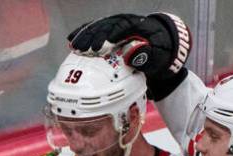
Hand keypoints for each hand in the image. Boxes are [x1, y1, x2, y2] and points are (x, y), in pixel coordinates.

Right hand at [68, 12, 190, 80]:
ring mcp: (116, 25)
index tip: (101, 46)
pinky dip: (82, 34)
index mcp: (139, 25)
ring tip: (74, 46)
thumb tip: (130, 54)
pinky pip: (94, 29)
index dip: (112, 34)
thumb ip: (148, 56)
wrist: (161, 46)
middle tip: (84, 49)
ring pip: (98, 26)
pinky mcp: (108, 30)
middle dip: (94, 36)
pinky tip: (71, 40)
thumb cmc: (160, 53)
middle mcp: (126, 21)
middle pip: (107, 25)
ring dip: (85, 36)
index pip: (123, 26)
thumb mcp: (159, 56)